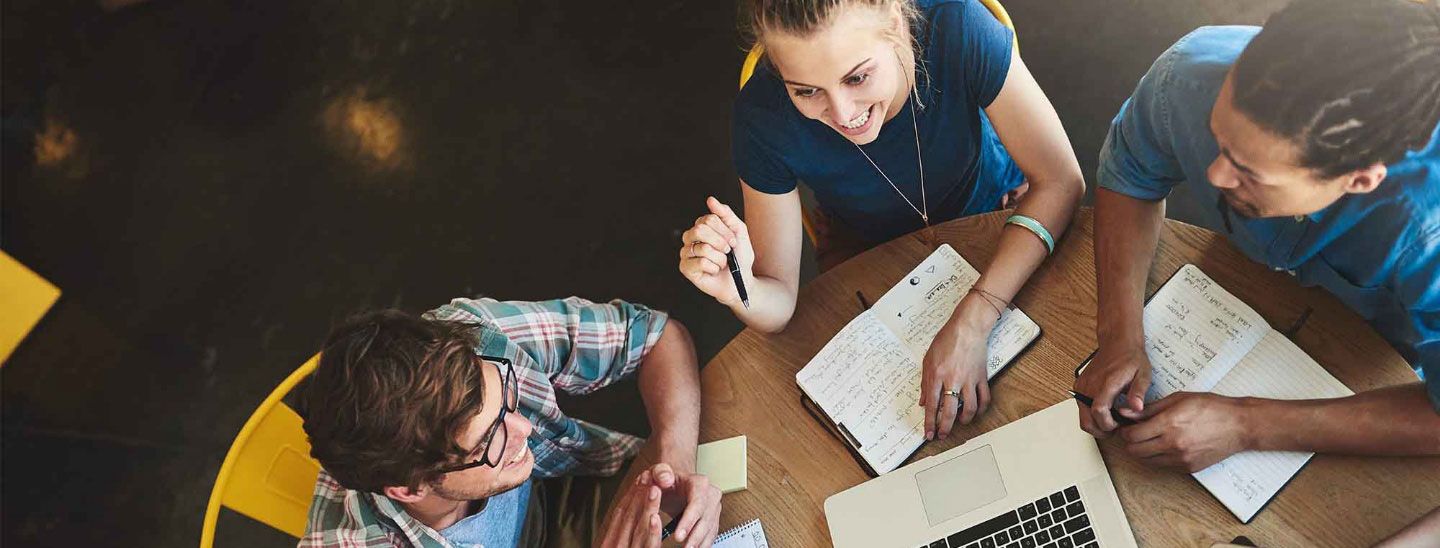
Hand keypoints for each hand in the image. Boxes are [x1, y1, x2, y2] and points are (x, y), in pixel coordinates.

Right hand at [597, 469, 663, 547]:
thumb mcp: (617, 547)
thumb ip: (621, 537)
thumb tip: (628, 517)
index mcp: (609, 542)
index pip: (620, 513)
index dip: (631, 494)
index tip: (640, 479)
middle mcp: (616, 545)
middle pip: (628, 516)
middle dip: (638, 494)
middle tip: (647, 474)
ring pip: (638, 527)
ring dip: (647, 506)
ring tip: (654, 489)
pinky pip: (648, 546)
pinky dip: (652, 532)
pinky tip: (656, 517)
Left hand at [648, 463, 722, 547]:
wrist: (675, 484)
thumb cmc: (667, 479)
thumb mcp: (659, 472)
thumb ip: (660, 472)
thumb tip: (666, 479)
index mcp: (700, 483)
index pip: (697, 503)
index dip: (688, 521)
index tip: (678, 535)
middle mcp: (711, 495)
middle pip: (706, 518)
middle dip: (695, 536)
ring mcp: (714, 507)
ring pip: (710, 528)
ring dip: (700, 542)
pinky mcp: (713, 518)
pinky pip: (711, 533)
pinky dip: (703, 542)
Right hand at [678, 197, 753, 306]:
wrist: (740, 281)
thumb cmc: (739, 257)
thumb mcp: (738, 231)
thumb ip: (725, 214)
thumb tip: (710, 200)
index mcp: (702, 226)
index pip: (709, 219)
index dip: (724, 231)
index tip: (733, 241)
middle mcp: (691, 237)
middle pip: (700, 230)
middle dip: (720, 242)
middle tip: (727, 251)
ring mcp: (686, 252)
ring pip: (702, 248)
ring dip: (719, 258)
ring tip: (721, 263)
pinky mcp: (685, 268)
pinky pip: (700, 262)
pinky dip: (713, 268)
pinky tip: (714, 271)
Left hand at [920, 294, 996, 439]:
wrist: (967, 328)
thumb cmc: (947, 340)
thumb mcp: (928, 360)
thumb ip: (925, 383)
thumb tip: (923, 402)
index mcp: (936, 375)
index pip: (931, 406)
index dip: (929, 423)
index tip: (928, 434)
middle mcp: (952, 380)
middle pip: (948, 411)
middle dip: (944, 428)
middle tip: (942, 436)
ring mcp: (969, 380)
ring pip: (968, 409)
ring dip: (963, 421)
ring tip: (959, 424)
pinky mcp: (981, 377)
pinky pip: (984, 399)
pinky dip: (980, 409)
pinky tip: (975, 413)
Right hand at [1075, 341, 1151, 437]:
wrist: (1117, 343)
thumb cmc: (1130, 358)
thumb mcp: (1143, 374)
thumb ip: (1138, 392)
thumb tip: (1137, 408)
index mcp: (1107, 383)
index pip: (1099, 412)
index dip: (1108, 425)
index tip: (1119, 425)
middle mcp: (1090, 385)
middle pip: (1086, 420)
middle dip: (1101, 431)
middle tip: (1115, 428)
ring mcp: (1082, 386)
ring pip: (1083, 417)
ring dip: (1096, 423)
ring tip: (1112, 419)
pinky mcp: (1079, 387)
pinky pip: (1082, 408)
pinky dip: (1091, 414)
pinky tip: (1106, 410)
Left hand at [1117, 392, 1253, 471]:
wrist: (1239, 425)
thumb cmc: (1212, 408)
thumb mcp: (1178, 399)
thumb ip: (1149, 409)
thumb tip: (1126, 412)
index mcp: (1169, 424)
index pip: (1131, 436)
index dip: (1125, 431)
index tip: (1127, 426)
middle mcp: (1173, 444)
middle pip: (1135, 451)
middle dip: (1130, 442)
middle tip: (1135, 433)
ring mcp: (1181, 459)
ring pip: (1147, 461)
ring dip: (1143, 451)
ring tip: (1150, 438)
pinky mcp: (1188, 468)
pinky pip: (1163, 466)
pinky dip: (1159, 457)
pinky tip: (1165, 445)